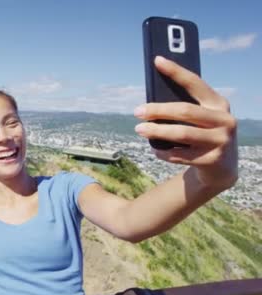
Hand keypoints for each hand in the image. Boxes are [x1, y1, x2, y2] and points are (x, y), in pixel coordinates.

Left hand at [133, 56, 237, 188]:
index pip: (195, 83)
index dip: (176, 71)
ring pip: (182, 133)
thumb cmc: (203, 133)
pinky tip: (154, 149)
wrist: (222, 166)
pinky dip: (163, 151)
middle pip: (185, 111)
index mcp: (219, 103)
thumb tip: (151, 100)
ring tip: (139, 129)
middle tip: (137, 111)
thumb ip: (185, 106)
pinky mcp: (213, 160)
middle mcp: (225, 120)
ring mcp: (221, 141)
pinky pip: (180, 155)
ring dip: (156, 131)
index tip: (157, 60)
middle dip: (158, 110)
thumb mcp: (201, 117)